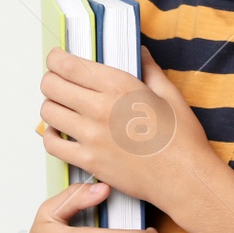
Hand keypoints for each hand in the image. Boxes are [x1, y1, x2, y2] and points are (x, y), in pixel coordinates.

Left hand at [40, 46, 209, 206]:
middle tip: (60, 83)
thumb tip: (140, 53)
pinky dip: (51, 136)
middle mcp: (99, 108)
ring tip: (63, 107)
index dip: (55, 59)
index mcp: (118, 86)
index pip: (68, 65)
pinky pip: (52, 144)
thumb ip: (149, 70)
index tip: (57, 59)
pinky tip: (61, 132)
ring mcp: (91, 136)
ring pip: (48, 112)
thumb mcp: (169, 95)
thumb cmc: (181, 139)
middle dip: (51, 80)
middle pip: (51, 85)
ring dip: (52, 105)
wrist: (185, 179)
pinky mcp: (88, 161)